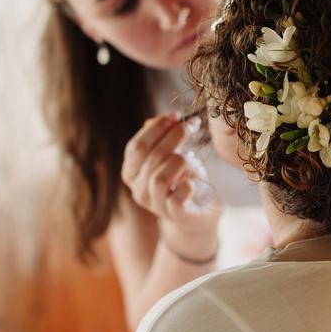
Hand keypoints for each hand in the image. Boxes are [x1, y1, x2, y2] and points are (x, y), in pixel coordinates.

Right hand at [122, 114, 222, 261]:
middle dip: (174, 136)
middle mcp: (138, 190)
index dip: (157, 128)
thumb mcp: (171, 153)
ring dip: (180, 161)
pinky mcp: (174, 215)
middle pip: (150, 157)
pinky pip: (176, 199)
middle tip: (191, 126)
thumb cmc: (183, 177)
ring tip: (190, 158)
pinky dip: (186, 186)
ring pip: (160, 178)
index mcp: (131, 172)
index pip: (136, 146)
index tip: (176, 115)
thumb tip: (160, 120)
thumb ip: (162, 137)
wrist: (199, 210)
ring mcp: (154, 205)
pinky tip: (192, 181)